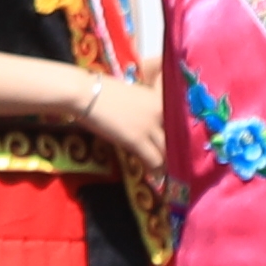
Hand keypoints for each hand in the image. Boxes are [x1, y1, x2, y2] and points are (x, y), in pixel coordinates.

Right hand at [75, 70, 171, 193]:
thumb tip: (147, 123)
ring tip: (161, 170)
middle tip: (170, 162)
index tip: (176, 145)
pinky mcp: (137, 139)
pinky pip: (154, 160)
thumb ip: (145, 108)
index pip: (179, 121)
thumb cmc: (102, 91)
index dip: (178, 136)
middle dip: (174, 151)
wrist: (86, 93)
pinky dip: (154, 170)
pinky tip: (152, 174)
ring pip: (167, 151)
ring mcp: (150, 126)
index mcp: (159, 98)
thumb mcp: (132, 95)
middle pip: (176, 138)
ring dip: (165, 163)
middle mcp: (160, 111)